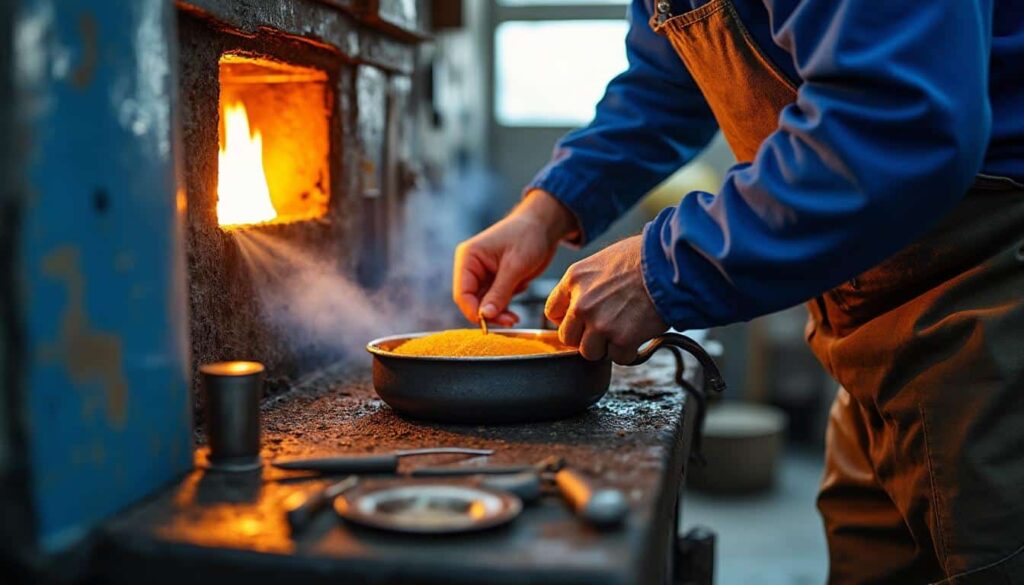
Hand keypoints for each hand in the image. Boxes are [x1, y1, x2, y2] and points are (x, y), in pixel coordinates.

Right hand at [453, 190, 578, 325]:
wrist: (543, 227)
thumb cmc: (528, 236)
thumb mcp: (515, 266)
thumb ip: (499, 292)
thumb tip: (485, 316)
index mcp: (468, 258)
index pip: (462, 293)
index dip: (473, 311)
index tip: (489, 322)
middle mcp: (471, 267)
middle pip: (471, 301)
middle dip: (489, 314)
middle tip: (509, 322)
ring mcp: (483, 276)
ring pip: (484, 305)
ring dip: (498, 313)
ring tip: (514, 318)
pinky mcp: (495, 281)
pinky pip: (494, 302)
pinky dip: (504, 309)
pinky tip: (515, 311)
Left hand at [545, 235, 667, 363]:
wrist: (671, 263)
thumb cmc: (644, 257)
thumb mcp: (603, 260)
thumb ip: (587, 284)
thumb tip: (584, 301)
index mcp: (574, 280)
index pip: (552, 312)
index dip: (567, 320)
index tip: (580, 321)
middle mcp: (582, 303)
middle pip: (568, 337)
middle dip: (585, 336)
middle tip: (605, 328)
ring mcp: (600, 323)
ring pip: (589, 352)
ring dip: (606, 346)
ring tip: (624, 329)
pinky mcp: (621, 339)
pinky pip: (618, 357)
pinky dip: (629, 351)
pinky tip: (638, 334)